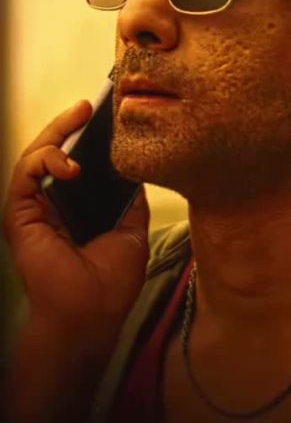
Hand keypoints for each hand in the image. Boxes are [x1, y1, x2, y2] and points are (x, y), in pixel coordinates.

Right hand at [2, 99, 149, 344]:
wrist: (91, 317)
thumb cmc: (110, 285)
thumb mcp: (131, 231)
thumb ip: (130, 200)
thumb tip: (138, 170)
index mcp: (75, 208)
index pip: (75, 161)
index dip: (86, 137)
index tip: (106, 114)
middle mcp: (51, 205)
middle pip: (53, 153)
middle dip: (68, 124)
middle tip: (89, 105)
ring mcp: (34, 209)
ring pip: (35, 156)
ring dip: (55, 133)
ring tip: (78, 118)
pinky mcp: (19, 216)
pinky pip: (25, 175)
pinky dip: (44, 161)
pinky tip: (69, 162)